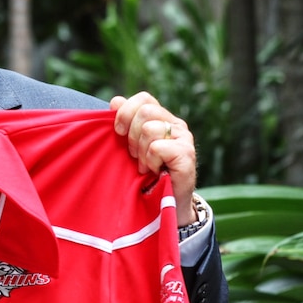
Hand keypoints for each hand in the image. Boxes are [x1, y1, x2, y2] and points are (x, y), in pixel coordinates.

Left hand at [110, 92, 197, 226]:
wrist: (163, 203)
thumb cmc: (145, 173)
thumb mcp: (130, 145)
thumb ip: (124, 122)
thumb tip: (115, 101)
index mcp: (161, 118)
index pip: (144, 98)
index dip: (126, 112)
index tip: (118, 132)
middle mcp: (175, 124)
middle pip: (145, 111)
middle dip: (132, 135)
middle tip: (134, 154)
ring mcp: (184, 138)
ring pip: (149, 128)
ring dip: (141, 151)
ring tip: (146, 165)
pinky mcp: (187, 154)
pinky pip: (157, 147)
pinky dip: (150, 161)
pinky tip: (155, 171)